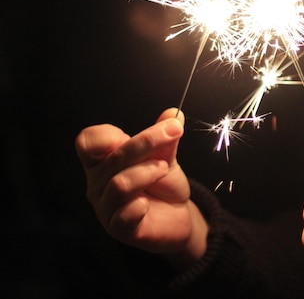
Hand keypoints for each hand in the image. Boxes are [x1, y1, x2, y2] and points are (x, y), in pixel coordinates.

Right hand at [75, 108, 207, 267]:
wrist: (177, 216)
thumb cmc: (163, 185)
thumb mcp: (166, 156)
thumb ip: (166, 137)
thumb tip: (174, 113)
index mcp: (103, 161)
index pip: (88, 141)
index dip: (107, 134)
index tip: (135, 131)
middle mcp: (98, 183)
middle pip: (113, 157)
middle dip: (147, 141)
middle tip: (172, 132)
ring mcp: (106, 207)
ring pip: (119, 184)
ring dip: (147, 172)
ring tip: (164, 169)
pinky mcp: (119, 229)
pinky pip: (123, 216)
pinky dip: (138, 206)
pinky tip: (147, 203)